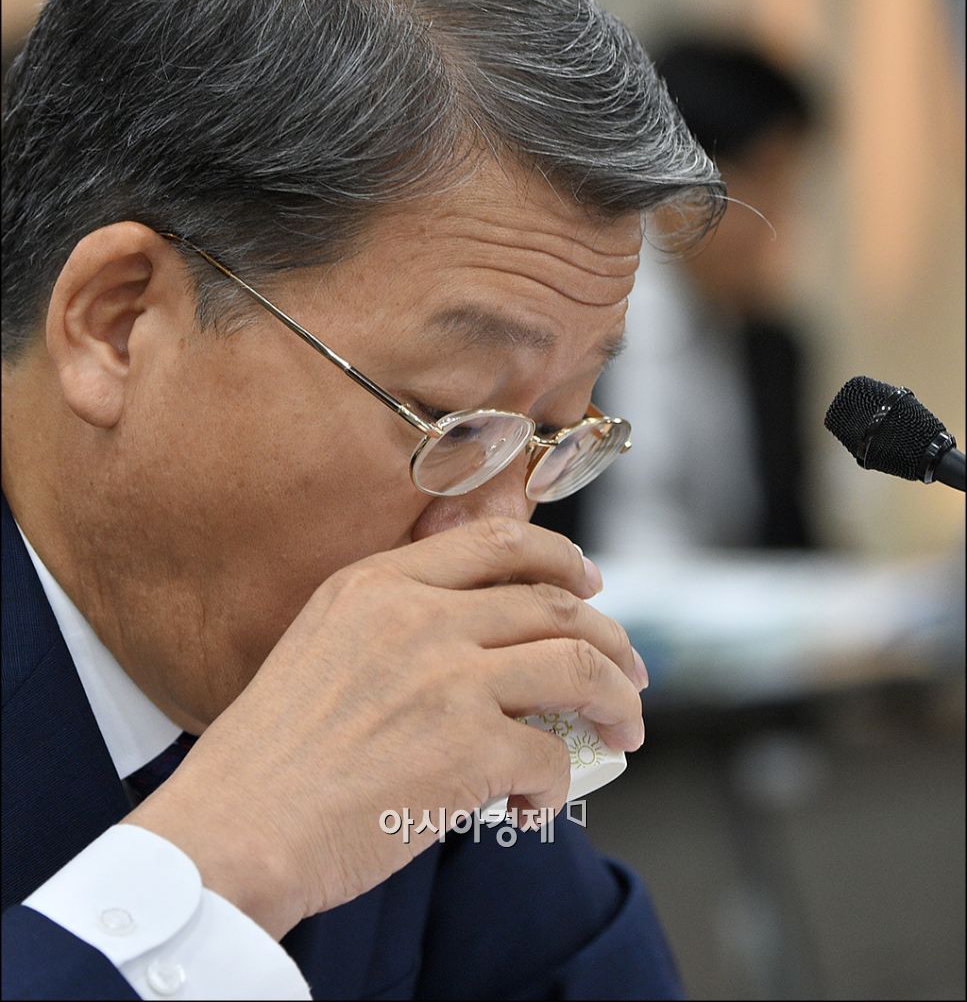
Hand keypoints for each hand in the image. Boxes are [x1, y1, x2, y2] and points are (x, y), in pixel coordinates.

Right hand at [122, 517, 646, 939]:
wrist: (229, 830)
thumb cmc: (269, 757)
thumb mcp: (322, 648)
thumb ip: (398, 628)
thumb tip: (488, 646)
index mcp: (377, 586)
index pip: (495, 541)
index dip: (559, 557)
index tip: (588, 586)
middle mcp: (417, 617)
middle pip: (554, 603)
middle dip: (609, 638)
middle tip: (627, 673)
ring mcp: (446, 677)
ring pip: (577, 666)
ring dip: (616, 701)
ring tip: (623, 730)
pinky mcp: (467, 747)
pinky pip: (552, 756)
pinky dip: (559, 785)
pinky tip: (533, 804)